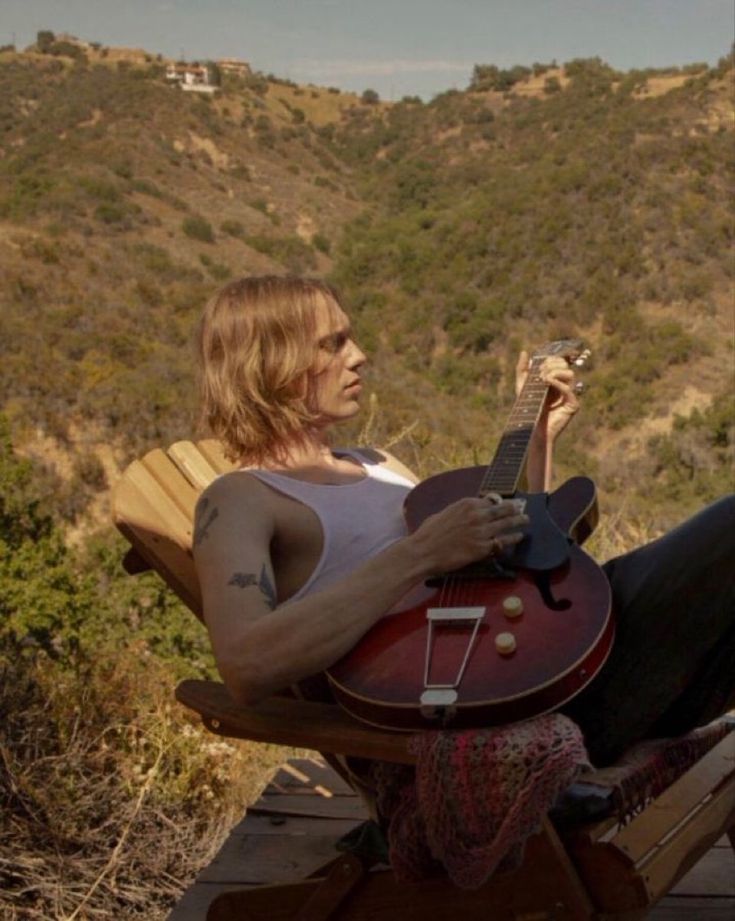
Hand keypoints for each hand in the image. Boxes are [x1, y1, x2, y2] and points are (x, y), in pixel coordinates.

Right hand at [411, 497, 528, 574]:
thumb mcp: (444, 513)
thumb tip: (467, 513)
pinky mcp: (482, 548)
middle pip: (503, 509)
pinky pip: (502, 542)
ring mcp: (481, 531)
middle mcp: (477, 515)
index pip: (490, 500)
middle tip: (522, 508)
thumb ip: (460, 511)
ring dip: (518, 521)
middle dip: (514, 508)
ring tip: (525, 519)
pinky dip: (512, 538)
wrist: (424, 551)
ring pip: (506, 523)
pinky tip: (518, 537)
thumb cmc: (429, 533)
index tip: (505, 502)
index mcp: (467, 504)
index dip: (500, 501)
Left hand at [516, 351, 579, 447]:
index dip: (550, 360)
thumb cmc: (528, 409)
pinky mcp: (572, 405)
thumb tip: (524, 352)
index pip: (559, 361)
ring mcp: (570, 394)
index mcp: (556, 379)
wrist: (532, 429)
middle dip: (551, 365)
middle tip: (539, 374)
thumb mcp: (522, 386)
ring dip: (555, 372)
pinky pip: (569, 389)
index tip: (538, 367)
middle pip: (565, 365)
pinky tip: (547, 382)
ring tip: (543, 379)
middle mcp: (564, 385)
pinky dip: (558, 383)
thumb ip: (522, 369)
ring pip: (570, 373)